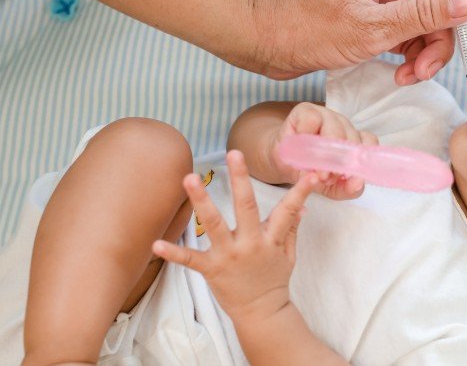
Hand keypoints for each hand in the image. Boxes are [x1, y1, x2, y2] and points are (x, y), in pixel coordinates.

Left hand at [153, 151, 318, 322]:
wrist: (261, 313)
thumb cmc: (274, 280)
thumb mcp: (288, 254)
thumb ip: (291, 228)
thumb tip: (302, 206)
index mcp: (271, 239)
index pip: (288, 210)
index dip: (300, 192)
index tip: (310, 175)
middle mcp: (250, 244)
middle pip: (246, 206)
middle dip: (240, 178)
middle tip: (234, 153)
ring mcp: (229, 256)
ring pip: (214, 224)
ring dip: (201, 200)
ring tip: (190, 178)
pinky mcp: (211, 269)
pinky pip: (190, 260)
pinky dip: (172, 253)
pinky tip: (156, 244)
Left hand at [248, 0, 466, 83]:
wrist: (263, 44)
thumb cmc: (303, 26)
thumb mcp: (369, 27)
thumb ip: (423, 14)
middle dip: (454, 24)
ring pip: (427, 13)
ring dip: (430, 46)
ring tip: (414, 74)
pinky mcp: (373, 13)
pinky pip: (408, 28)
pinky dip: (411, 52)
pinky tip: (402, 73)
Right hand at [270, 103, 377, 199]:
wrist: (282, 162)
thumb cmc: (310, 171)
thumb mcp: (330, 187)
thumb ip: (347, 188)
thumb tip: (357, 184)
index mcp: (354, 140)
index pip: (368, 143)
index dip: (361, 160)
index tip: (350, 177)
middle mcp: (344, 126)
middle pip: (352, 138)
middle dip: (340, 162)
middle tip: (326, 177)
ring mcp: (327, 116)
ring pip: (335, 130)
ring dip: (325, 153)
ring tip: (314, 168)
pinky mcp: (307, 110)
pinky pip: (312, 120)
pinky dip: (306, 135)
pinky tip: (300, 146)